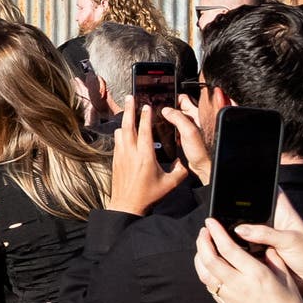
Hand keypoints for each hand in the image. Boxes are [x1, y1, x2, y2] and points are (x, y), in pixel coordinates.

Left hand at [109, 96, 189, 214]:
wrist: (127, 205)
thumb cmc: (148, 195)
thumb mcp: (170, 183)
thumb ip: (181, 170)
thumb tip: (187, 161)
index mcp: (145, 156)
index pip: (145, 131)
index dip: (146, 116)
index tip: (147, 106)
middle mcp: (131, 153)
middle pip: (128, 126)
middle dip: (129, 110)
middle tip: (130, 97)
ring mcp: (121, 156)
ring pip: (120, 132)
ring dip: (124, 120)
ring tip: (127, 111)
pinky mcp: (116, 160)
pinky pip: (117, 141)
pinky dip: (121, 132)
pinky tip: (124, 130)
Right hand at [168, 94, 213, 184]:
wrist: (205, 168)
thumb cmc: (204, 152)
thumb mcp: (189, 132)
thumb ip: (178, 118)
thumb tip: (166, 110)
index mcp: (201, 114)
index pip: (186, 99)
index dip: (176, 99)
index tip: (167, 103)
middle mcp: (198, 120)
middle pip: (181, 108)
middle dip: (171, 109)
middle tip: (164, 115)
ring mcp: (193, 128)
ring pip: (178, 118)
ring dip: (171, 120)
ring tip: (166, 124)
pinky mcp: (189, 137)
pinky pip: (178, 128)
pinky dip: (173, 129)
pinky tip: (171, 134)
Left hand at [193, 216, 302, 302]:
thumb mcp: (286, 278)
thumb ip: (273, 258)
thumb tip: (262, 243)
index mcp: (256, 275)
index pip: (229, 249)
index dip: (217, 233)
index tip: (211, 221)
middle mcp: (239, 285)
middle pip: (210, 259)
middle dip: (202, 241)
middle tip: (203, 231)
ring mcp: (230, 297)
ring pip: (205, 273)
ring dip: (200, 256)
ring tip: (203, 245)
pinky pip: (209, 286)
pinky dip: (205, 272)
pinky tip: (209, 265)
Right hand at [231, 191, 302, 295]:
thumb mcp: (289, 241)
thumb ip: (265, 234)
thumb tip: (240, 229)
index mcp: (283, 212)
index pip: (268, 190)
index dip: (255, 184)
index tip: (237, 183)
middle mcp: (272, 221)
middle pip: (251, 209)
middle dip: (238, 210)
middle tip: (223, 212)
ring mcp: (265, 236)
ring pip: (245, 227)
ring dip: (236, 229)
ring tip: (224, 230)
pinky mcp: (261, 250)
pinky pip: (245, 244)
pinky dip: (238, 245)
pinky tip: (230, 245)